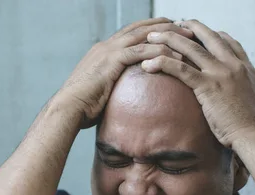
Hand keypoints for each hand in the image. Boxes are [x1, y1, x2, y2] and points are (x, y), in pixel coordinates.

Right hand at [57, 17, 192, 128]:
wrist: (68, 108)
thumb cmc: (81, 107)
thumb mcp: (98, 93)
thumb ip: (111, 88)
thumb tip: (121, 100)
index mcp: (102, 51)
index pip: (130, 33)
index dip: (150, 29)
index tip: (167, 28)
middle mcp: (106, 46)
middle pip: (140, 28)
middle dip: (163, 25)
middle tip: (184, 25)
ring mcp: (108, 51)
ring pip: (144, 35)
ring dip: (167, 34)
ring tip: (186, 36)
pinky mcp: (112, 60)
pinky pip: (141, 51)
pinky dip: (159, 51)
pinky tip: (174, 55)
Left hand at [142, 20, 254, 146]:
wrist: (253, 135)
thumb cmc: (251, 126)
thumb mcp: (252, 101)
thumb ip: (242, 91)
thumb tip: (236, 96)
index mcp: (246, 68)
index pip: (228, 42)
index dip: (212, 35)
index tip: (199, 32)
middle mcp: (233, 65)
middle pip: (208, 37)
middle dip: (188, 28)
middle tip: (173, 24)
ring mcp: (220, 73)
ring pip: (191, 48)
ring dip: (169, 39)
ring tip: (153, 37)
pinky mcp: (207, 86)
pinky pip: (181, 69)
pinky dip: (163, 63)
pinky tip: (149, 64)